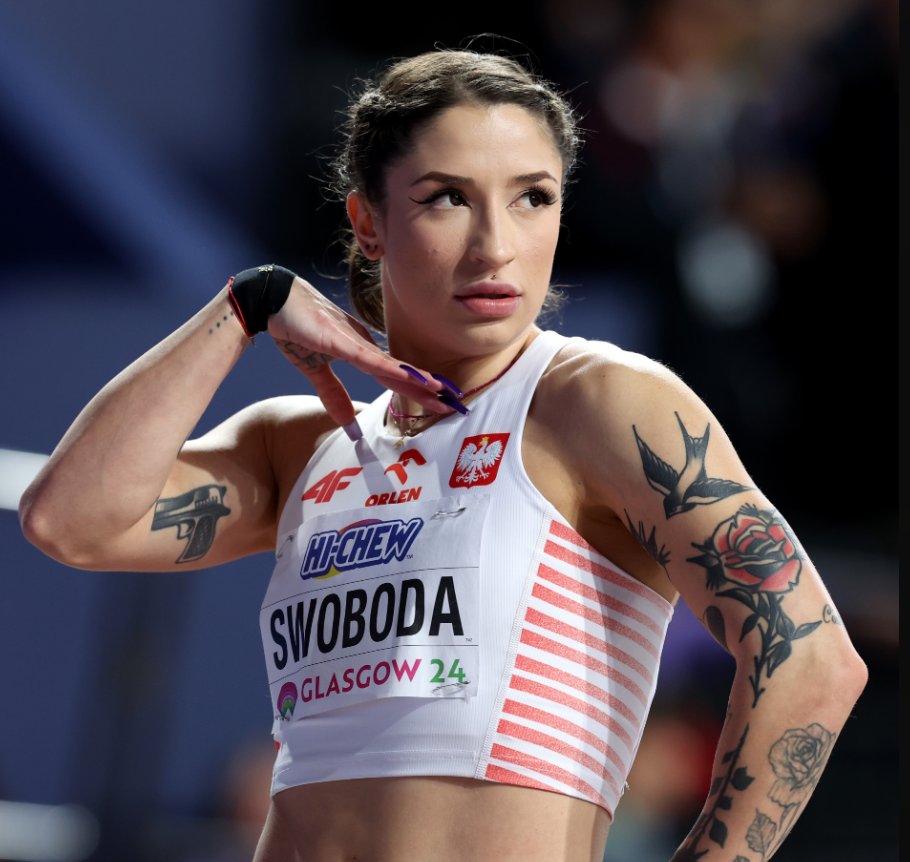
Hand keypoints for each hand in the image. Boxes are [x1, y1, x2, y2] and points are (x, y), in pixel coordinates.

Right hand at [267, 276, 446, 427]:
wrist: (271, 300)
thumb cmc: (294, 327)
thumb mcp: (314, 369)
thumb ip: (333, 394)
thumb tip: (349, 425)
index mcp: (359, 352)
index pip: (393, 376)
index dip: (416, 390)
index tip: (437, 403)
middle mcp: (363, 346)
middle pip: (401, 373)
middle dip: (427, 390)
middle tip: (453, 405)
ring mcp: (353, 342)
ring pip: (392, 365)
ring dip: (417, 378)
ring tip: (442, 391)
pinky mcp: (340, 340)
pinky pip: (370, 358)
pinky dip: (390, 368)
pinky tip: (409, 376)